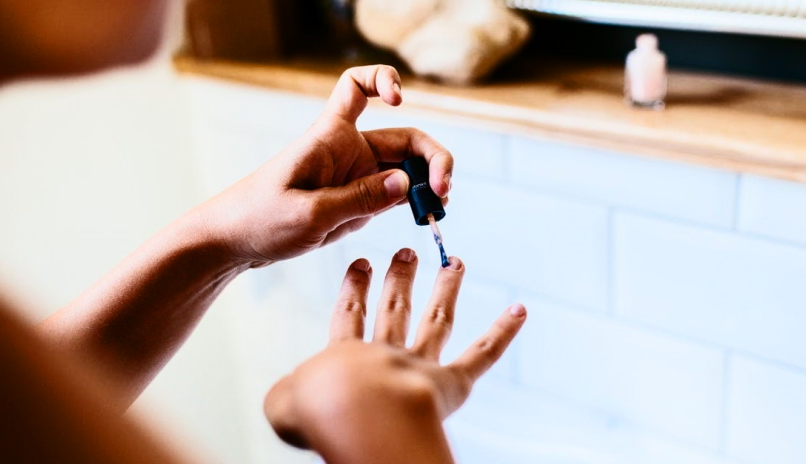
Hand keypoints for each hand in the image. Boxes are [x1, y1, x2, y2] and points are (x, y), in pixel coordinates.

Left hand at [198, 65, 453, 265]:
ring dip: (430, 184)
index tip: (398, 100)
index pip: (356, 87)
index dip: (381, 80)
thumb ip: (358, 199)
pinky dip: (418, 203)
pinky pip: (398, 195)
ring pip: (409, 169)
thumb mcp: (308, 213)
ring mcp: (358, 177)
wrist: (237, 242)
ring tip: (439, 210)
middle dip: (432, 159)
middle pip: (406, 139)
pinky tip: (427, 218)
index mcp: (330, 136)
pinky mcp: (360, 201)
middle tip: (443, 192)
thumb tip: (407, 184)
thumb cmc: (260, 218)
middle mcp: (350, 150)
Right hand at [263, 250, 526, 462]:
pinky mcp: (451, 383)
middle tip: (406, 253)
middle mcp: (385, 354)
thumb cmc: (318, 411)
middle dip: (400, 278)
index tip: (360, 264)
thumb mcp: (284, 404)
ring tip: (456, 262)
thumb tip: (289, 396)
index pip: (350, 315)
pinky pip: (482, 354)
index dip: (354, 290)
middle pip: (395, 308)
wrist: (355, 412)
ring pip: (437, 320)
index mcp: (346, 356)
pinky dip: (503, 332)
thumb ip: (287, 394)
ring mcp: (420, 364)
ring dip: (446, 289)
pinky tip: (521, 310)